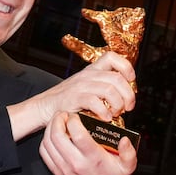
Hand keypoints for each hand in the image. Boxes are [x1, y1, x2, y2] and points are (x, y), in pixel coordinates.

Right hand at [9, 51, 135, 139]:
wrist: (44, 106)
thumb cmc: (69, 100)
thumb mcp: (87, 87)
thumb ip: (104, 87)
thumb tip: (127, 97)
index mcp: (92, 70)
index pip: (112, 56)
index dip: (126, 66)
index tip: (131, 80)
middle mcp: (87, 75)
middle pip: (116, 78)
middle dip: (128, 94)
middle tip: (128, 107)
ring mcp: (80, 86)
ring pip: (109, 90)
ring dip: (118, 104)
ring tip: (116, 113)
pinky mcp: (74, 98)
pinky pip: (96, 102)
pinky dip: (105, 112)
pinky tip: (105, 118)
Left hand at [40, 110, 135, 174]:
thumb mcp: (127, 166)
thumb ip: (129, 152)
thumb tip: (124, 140)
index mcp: (93, 158)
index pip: (78, 135)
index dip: (74, 120)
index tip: (77, 116)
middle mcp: (76, 163)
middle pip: (58, 136)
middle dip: (58, 120)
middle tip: (64, 114)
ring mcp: (64, 168)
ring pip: (48, 143)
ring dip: (50, 128)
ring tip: (58, 122)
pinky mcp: (56, 172)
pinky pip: (44, 153)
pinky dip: (46, 140)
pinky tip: (53, 135)